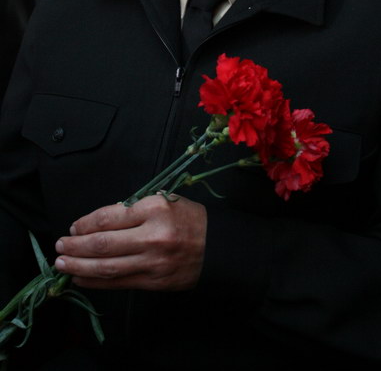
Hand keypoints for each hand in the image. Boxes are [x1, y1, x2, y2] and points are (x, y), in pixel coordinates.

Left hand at [54, 194, 206, 291]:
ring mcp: (153, 261)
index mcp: (155, 208)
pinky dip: (96, 282)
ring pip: (106, 266)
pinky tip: (81, 279)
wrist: (217, 247)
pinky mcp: (154, 281)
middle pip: (103, 243)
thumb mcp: (165, 201)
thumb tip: (98, 223)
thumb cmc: (189, 219)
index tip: (74, 227)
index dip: (85, 223)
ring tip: (62, 265)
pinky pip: (118, 282)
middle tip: (59, 246)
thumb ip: (134, 210)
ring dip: (79, 266)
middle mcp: (152, 235)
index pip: (109, 217)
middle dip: (75, 246)